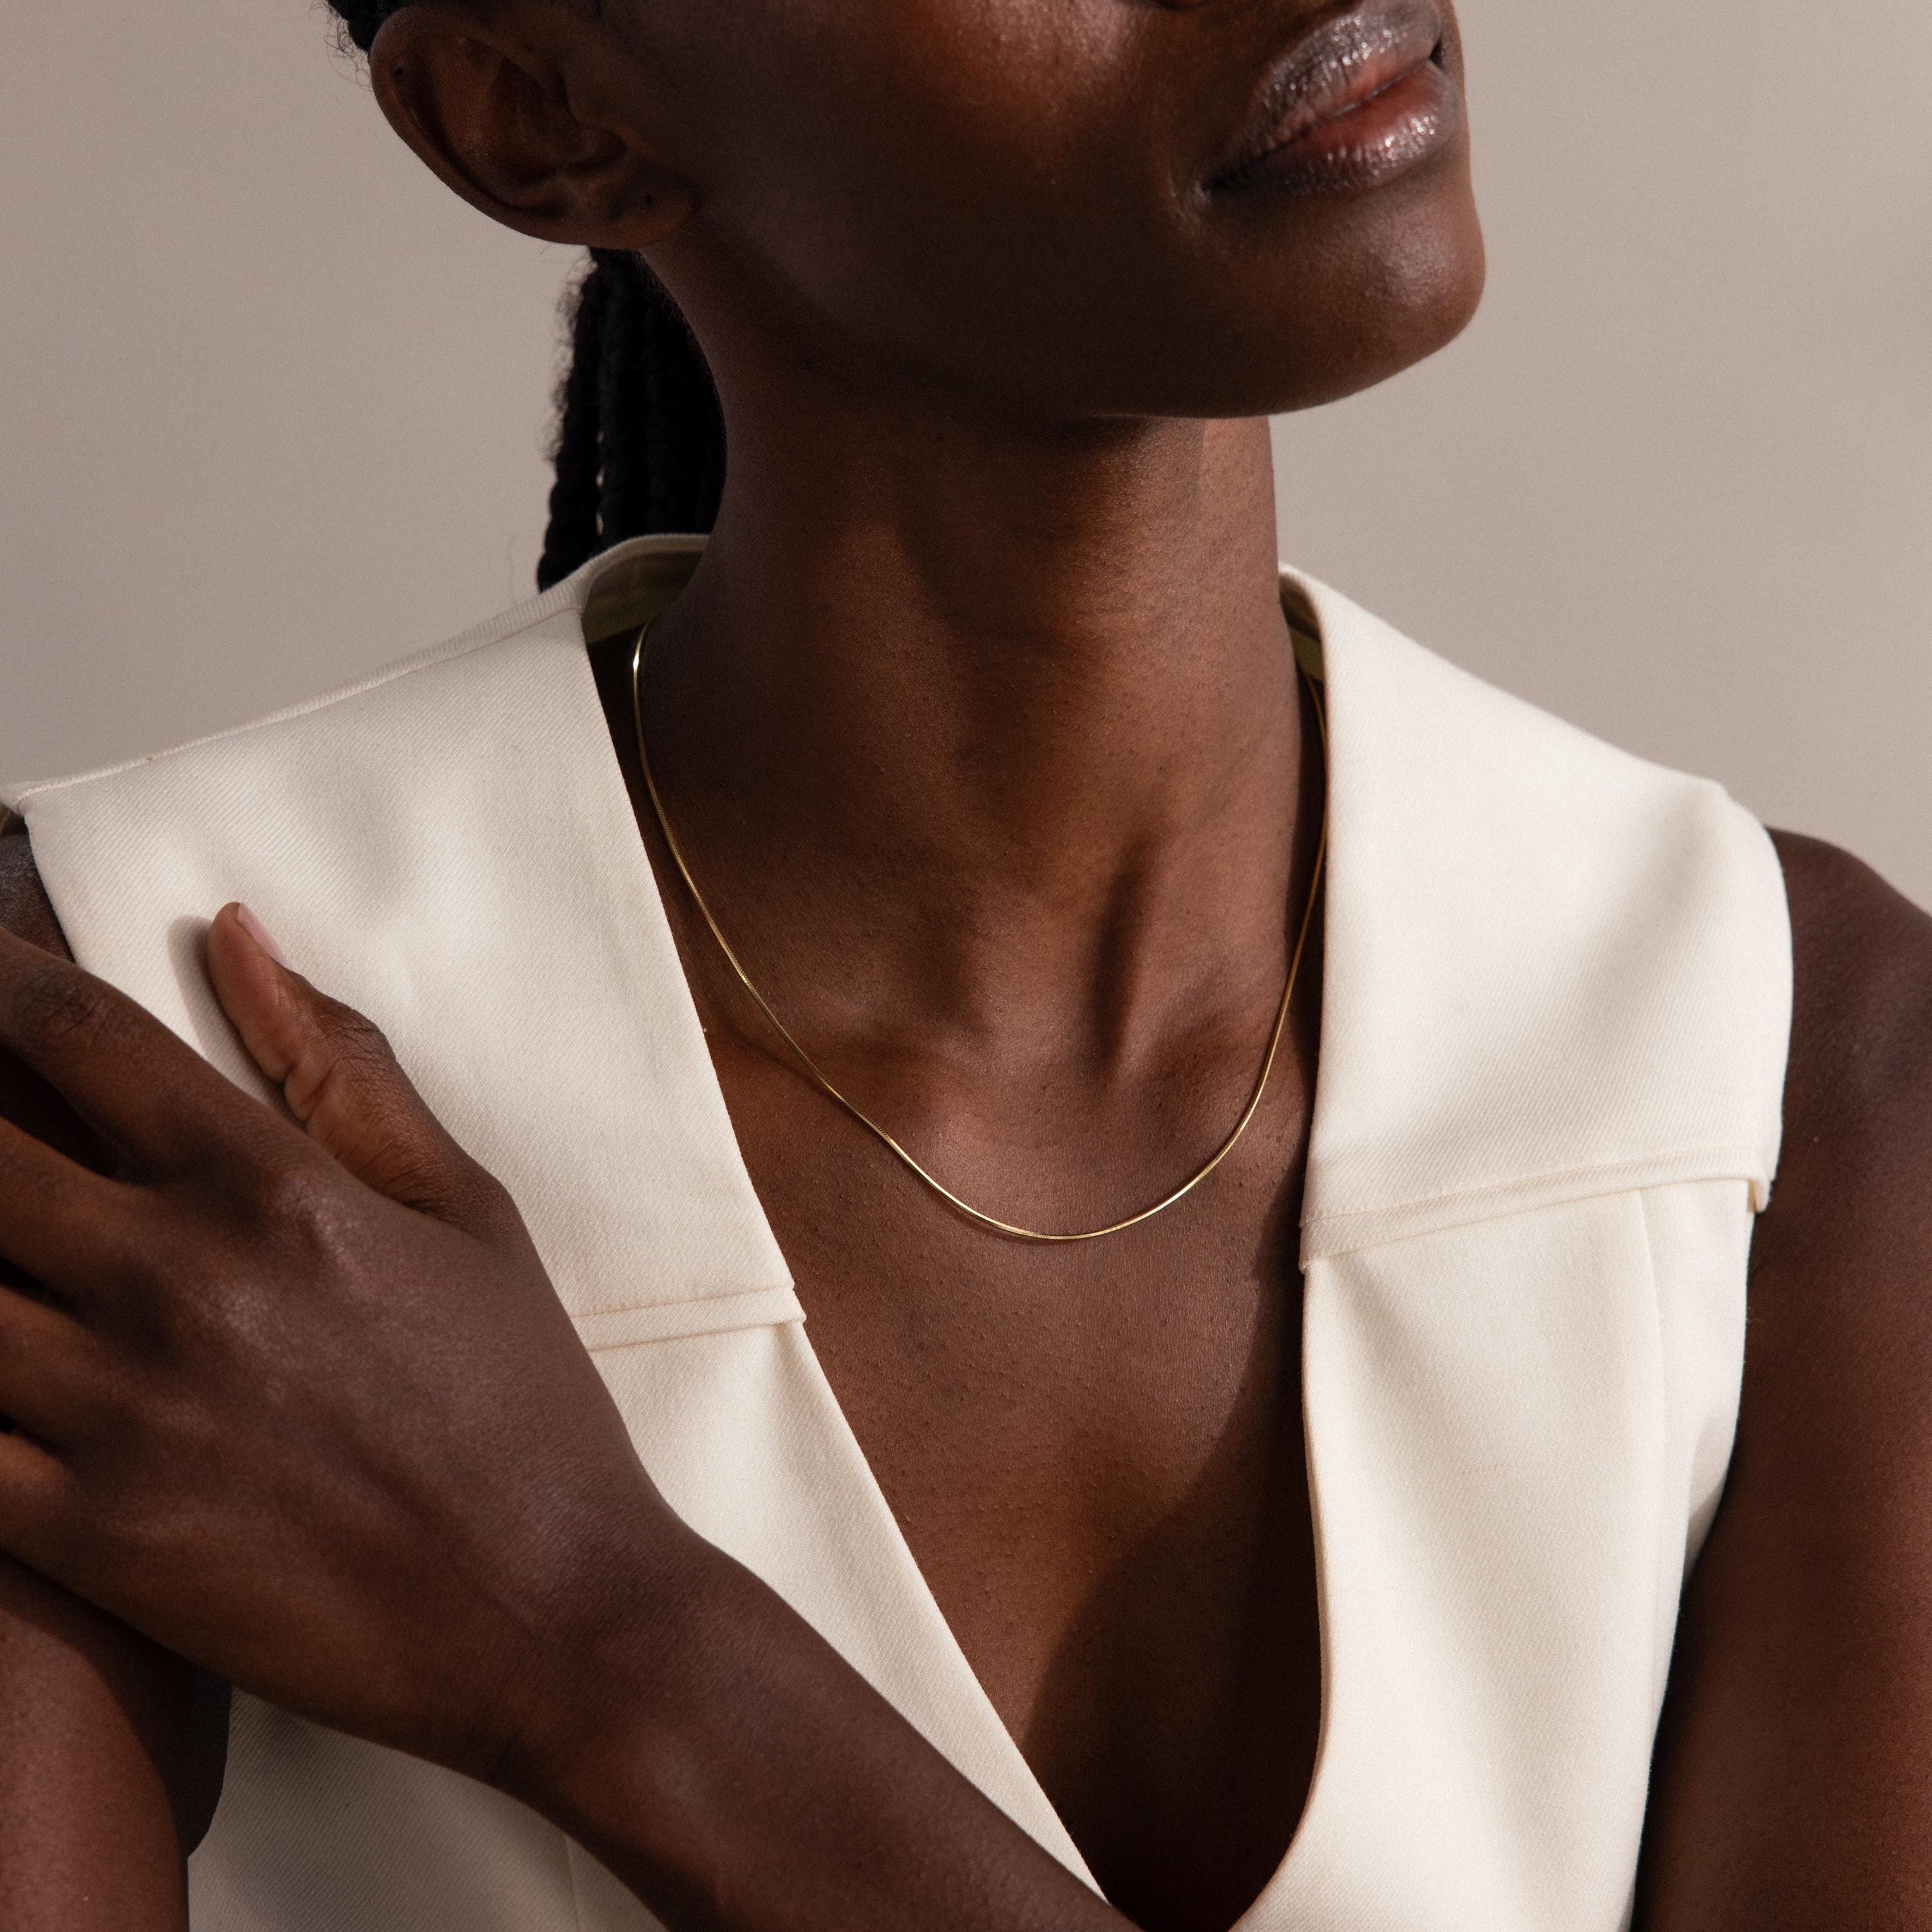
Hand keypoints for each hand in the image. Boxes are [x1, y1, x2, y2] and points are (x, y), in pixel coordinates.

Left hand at [0, 908, 690, 1786]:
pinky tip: (5, 1367)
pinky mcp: (89, 1537)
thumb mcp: (469, 1214)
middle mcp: (180, 1285)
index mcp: (278, 1192)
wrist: (550, 1613)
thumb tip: (239, 940)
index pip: (81, 1039)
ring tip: (12, 1249)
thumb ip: (348, 1074)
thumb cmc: (524, 1406)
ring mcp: (121, 1415)